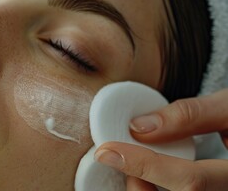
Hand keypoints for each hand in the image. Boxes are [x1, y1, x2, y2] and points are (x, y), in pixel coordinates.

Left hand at [94, 89, 227, 190]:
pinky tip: (149, 174)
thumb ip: (191, 115)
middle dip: (141, 184)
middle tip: (120, 157)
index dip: (143, 165)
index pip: (189, 181)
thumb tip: (140, 127)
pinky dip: (157, 188)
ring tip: (136, 164)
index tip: (107, 151)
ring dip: (146, 189)